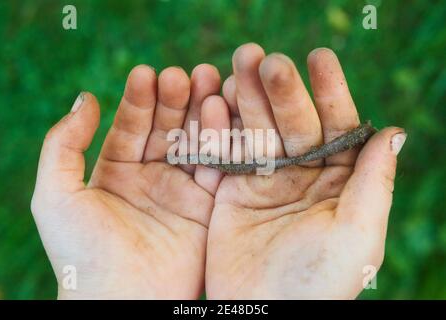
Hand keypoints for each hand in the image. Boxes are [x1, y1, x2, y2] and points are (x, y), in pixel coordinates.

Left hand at [31, 64, 221, 298]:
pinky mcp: (208, 206)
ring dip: (200, 111)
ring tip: (206, 80)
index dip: (139, 99)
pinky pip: (216, 167)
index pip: (132, 125)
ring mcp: (182, 191)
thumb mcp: (55, 194)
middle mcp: (152, 177)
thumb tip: (85, 97)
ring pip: (194, 141)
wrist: (122, 302)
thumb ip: (63, 144)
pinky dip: (220, 140)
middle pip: (167, 128)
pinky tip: (219, 113)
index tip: (147, 73)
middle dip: (175, 99)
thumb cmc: (82, 252)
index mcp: (118, 171)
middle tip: (184, 73)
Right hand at [205, 44, 405, 298]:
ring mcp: (264, 181)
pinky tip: (214, 98)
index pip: (337, 126)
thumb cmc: (320, 282)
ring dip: (248, 97)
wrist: (262, 314)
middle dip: (281, 89)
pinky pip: (226, 153)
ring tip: (238, 61)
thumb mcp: (358, 233)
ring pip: (257, 130)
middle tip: (266, 57)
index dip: (330, 91)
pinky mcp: (230, 191)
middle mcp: (302, 175)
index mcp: (337, 181)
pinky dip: (220, 127)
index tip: (318, 57)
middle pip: (292, 122)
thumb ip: (374, 181)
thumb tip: (393, 130)